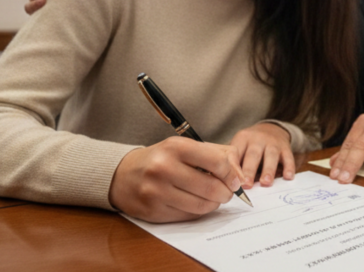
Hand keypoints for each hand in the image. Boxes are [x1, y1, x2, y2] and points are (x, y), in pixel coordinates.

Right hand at [108, 137, 243, 222]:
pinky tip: (197, 203)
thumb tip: (240, 175)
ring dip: (214, 204)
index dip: (232, 174)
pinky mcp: (154, 211)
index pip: (216, 162)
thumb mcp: (184, 147)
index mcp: (175, 147)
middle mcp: (164, 168)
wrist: (123, 175)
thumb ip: (216, 155)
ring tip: (214, 198)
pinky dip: (198, 212)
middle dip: (226, 193)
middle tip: (228, 193)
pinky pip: (188, 216)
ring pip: (201, 206)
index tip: (236, 181)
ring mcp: (157, 191)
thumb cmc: (161, 158)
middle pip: (211, 187)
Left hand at [230, 123, 293, 188]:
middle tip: (246, 185)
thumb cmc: (250, 144)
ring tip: (265, 183)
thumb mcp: (240, 145)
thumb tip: (226, 184)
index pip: (236, 152)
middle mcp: (257, 139)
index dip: (233, 167)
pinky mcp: (285, 148)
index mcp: (242, 139)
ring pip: (270, 156)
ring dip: (268, 170)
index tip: (231, 181)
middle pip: (253, 155)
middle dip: (249, 170)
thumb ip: (234, 161)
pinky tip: (288, 177)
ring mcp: (273, 143)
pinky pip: (288, 157)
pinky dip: (289, 167)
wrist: (272, 128)